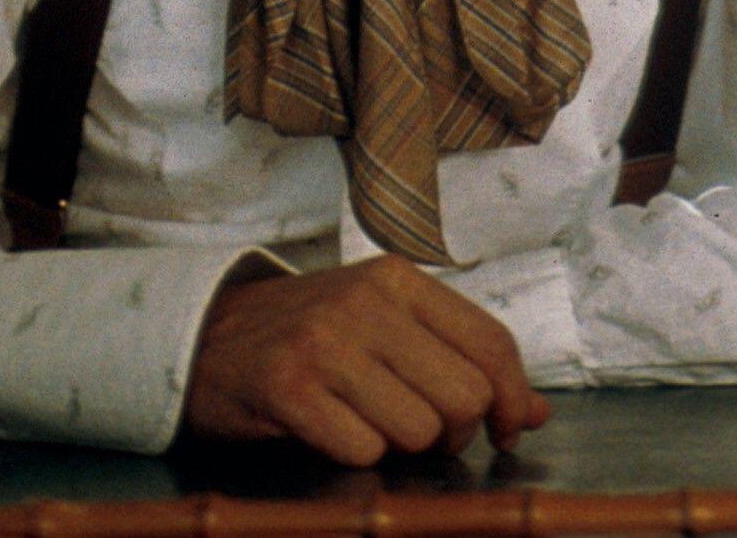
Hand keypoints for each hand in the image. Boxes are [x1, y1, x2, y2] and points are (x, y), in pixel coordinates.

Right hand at [179, 254, 548, 465]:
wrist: (203, 336)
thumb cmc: (309, 335)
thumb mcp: (386, 326)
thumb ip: (459, 359)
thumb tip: (533, 412)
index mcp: (399, 280)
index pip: (490, 341)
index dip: (513, 397)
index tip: (508, 429)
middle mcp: (366, 303)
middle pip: (464, 394)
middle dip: (456, 431)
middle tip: (428, 434)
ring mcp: (324, 343)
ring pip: (417, 428)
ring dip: (403, 446)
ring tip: (371, 425)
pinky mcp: (285, 387)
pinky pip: (362, 448)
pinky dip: (356, 455)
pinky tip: (332, 432)